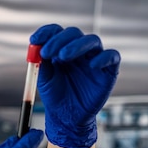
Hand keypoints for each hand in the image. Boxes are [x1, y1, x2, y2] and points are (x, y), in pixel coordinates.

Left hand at [30, 24, 120, 147]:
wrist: (67, 116)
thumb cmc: (55, 95)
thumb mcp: (44, 79)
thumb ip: (42, 63)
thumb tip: (38, 48)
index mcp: (61, 48)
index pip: (56, 31)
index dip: (46, 33)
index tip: (34, 41)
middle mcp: (79, 50)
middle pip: (73, 33)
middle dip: (59, 40)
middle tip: (47, 52)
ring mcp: (94, 57)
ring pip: (92, 40)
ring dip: (77, 45)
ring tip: (63, 57)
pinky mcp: (109, 69)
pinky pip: (112, 56)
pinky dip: (103, 57)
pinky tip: (91, 66)